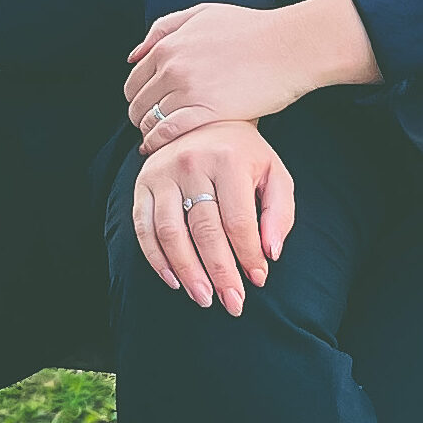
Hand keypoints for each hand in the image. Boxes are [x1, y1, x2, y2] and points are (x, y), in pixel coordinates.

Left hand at [124, 0, 380, 156]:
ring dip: (153, 133)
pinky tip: (170, 148)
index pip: (134, 81)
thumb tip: (134, 55)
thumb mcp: (202, 14)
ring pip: (152, 121)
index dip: (138, 99)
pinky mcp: (207, 112)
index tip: (148, 108)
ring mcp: (188, 91)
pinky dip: (163, 143)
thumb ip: (165, 29)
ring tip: (165, 140)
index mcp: (168, 45)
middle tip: (155, 127)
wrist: (288, 46)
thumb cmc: (252, 29)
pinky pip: (170, 133)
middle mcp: (172, 67)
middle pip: (138, 104)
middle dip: (143, 118)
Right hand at [131, 121, 294, 315]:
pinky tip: (174, 280)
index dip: (248, 255)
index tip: (258, 281)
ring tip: (203, 298)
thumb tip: (271, 253)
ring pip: (171, 233)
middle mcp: (192, 163)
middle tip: (232, 304)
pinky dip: (157, 258)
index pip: (238, 220)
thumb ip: (279, 212)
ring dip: (187, 271)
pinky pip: (144, 227)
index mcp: (228, 159)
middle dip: (220, 273)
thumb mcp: (273, 173)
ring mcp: (163, 172)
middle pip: (205, 230)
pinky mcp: (142, 182)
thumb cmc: (244, 155)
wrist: (204, 119)